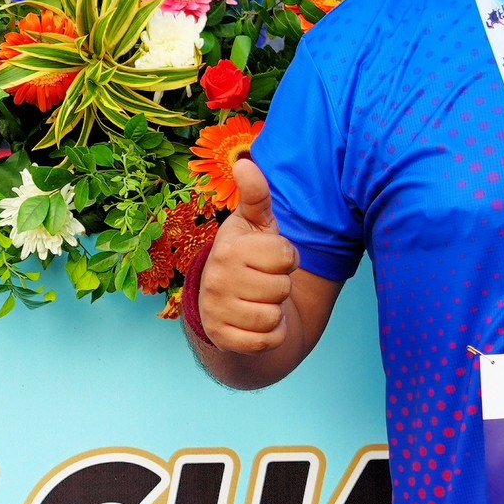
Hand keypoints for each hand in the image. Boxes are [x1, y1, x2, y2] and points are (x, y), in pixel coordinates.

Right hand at [198, 155, 299, 354]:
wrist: (221, 304)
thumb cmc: (245, 258)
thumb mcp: (253, 225)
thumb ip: (256, 196)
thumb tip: (245, 163)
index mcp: (228, 249)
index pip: (286, 256)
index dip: (287, 259)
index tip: (270, 259)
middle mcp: (216, 279)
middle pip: (282, 288)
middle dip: (280, 286)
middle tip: (263, 282)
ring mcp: (216, 311)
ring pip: (274, 316)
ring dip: (275, 311)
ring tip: (258, 301)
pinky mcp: (222, 339)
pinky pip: (267, 340)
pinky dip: (270, 335)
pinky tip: (255, 322)